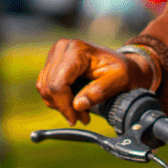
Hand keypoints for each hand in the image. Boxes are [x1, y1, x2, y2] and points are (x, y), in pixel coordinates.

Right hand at [35, 39, 154, 124]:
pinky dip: (57, 99)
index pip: (59, 84)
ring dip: (60, 105)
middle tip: (81, 118)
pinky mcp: (52, 63)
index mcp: (76, 50)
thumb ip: (100, 92)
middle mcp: (62, 48)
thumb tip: (78, 105)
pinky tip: (73, 103)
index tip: (76, 119)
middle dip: (64, 107)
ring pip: (45, 88)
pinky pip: (45, 86)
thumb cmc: (123, 71)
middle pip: (49, 87)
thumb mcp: (119, 80)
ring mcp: (55, 54)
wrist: (123, 64)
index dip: (65, 106)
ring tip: (79, 112)